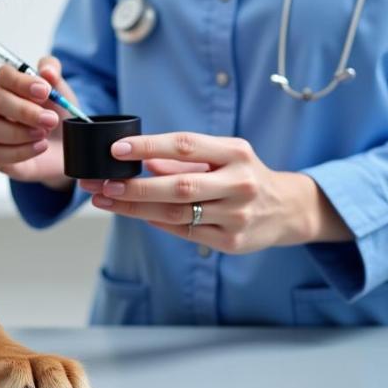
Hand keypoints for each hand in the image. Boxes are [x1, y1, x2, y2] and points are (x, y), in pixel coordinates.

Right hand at [0, 56, 76, 190]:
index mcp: (6, 84)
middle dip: (25, 111)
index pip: (4, 75)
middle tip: (49, 119)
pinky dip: (21, 151)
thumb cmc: (55, 114)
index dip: (22, 83)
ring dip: (21, 133)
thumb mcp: (60, 90)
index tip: (45, 91)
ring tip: (44, 134)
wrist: (63, 146)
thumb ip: (53, 73)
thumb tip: (47, 71)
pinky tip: (39, 147)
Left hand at [79, 131, 351, 252]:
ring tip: (104, 200)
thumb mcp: (221, 154)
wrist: (287, 208)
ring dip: (135, 208)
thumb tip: (140, 159)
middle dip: (133, 186)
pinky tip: (134, 214)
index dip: (148, 146)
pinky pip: (185, 231)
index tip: (116, 149)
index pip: (185, 145)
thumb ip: (181, 157)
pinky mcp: (232, 241)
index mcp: (235, 152)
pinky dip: (157, 222)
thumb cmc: (242, 173)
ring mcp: (237, 215)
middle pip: (177, 186)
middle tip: (101, 184)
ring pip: (176, 213)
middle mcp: (239, 183)